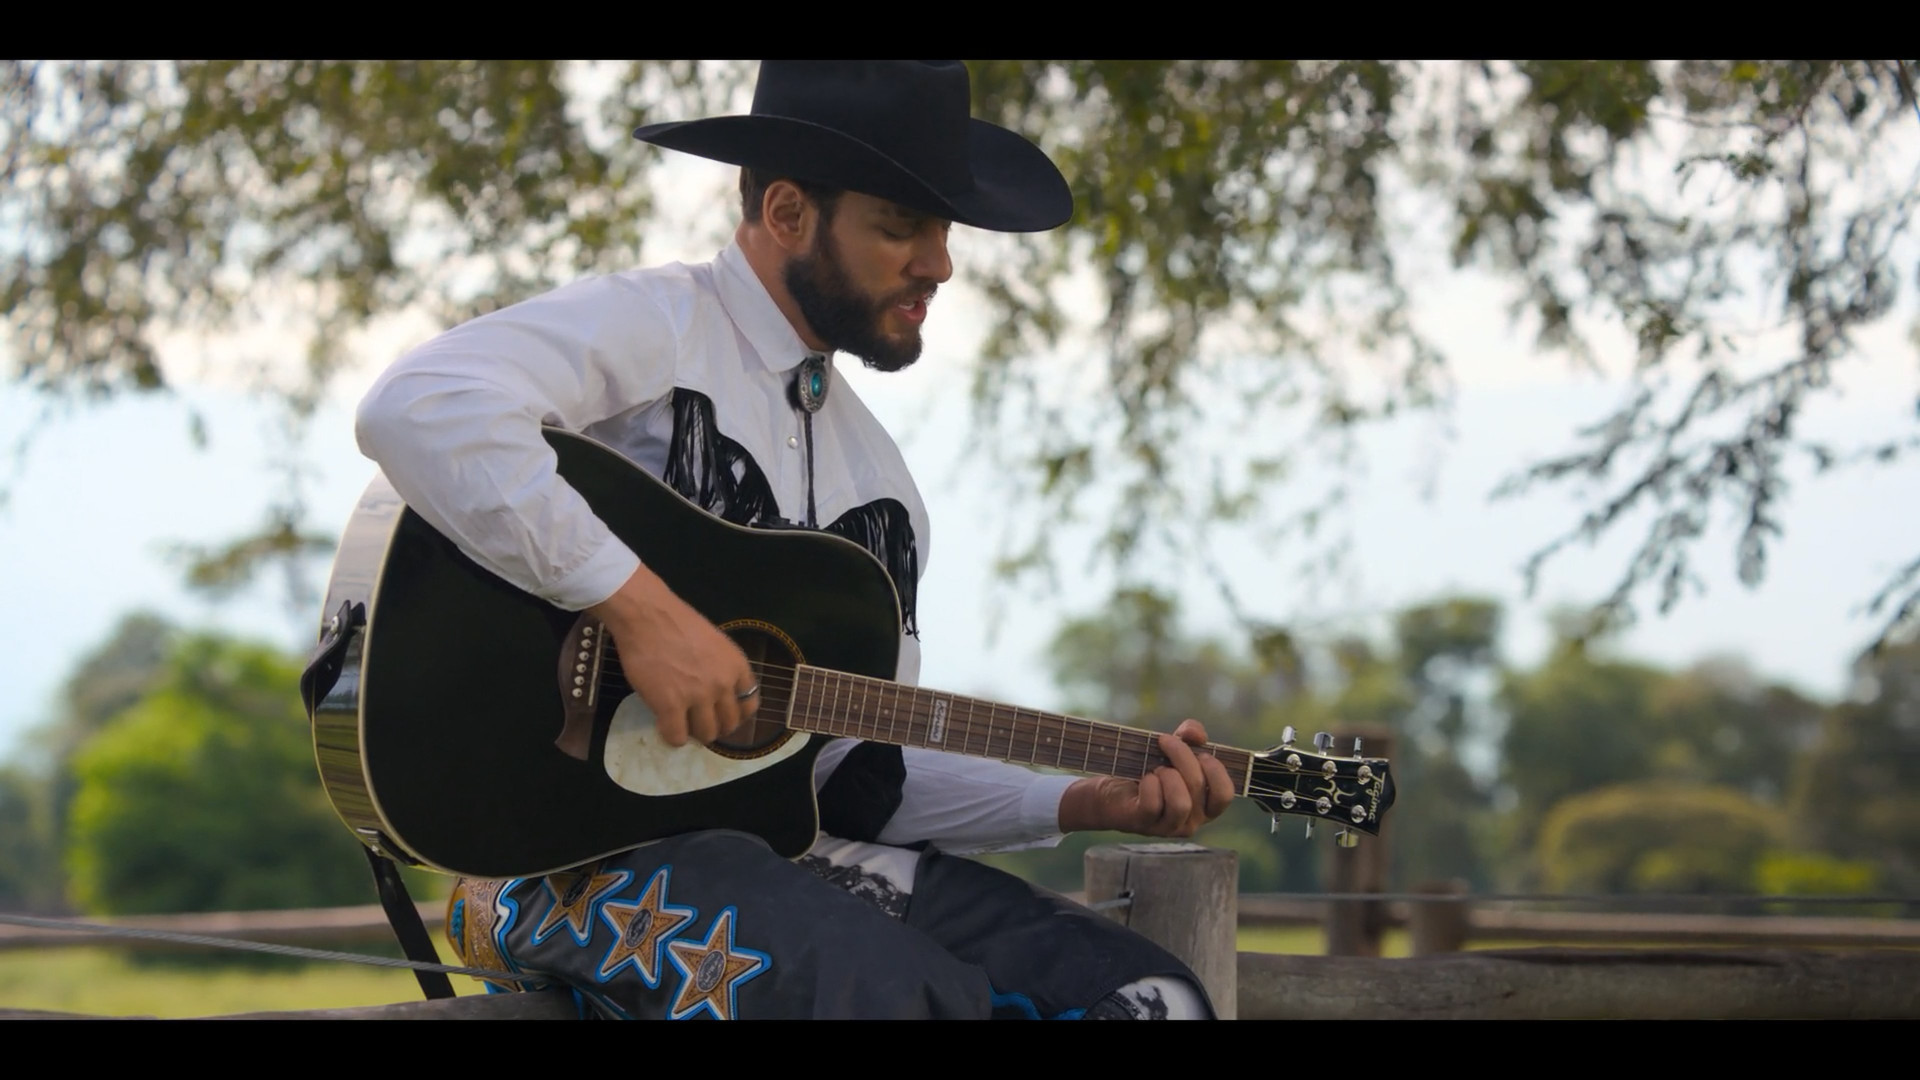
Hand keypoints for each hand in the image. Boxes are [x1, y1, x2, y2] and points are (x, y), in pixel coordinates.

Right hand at [587, 564, 758, 746]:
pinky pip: (677, 737)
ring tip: (681, 724)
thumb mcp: (715, 643)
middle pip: (728, 724)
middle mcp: (723, 684)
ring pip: (706, 734)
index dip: (736, 714)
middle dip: (714, 726)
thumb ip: (721, 669)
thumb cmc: (677, 622)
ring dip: (694, 733)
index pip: (749, 704)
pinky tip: (664, 724)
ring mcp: (698, 696)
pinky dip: (672, 736)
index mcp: (736, 666)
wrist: (648, 615)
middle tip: (697, 721)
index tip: (722, 715)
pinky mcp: (670, 706)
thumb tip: (717, 694)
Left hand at [1058, 719, 1233, 837]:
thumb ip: (1189, 737)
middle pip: (1199, 788)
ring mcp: (1168, 826)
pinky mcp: (1144, 824)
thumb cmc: (1146, 770)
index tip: (1200, 752)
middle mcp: (1191, 820)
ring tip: (1156, 769)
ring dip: (1168, 776)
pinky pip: (1153, 805)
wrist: (1109, 791)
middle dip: (1182, 756)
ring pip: (1181, 804)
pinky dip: (1150, 785)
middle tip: (1165, 741)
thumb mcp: (1171, 749)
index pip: (1224, 795)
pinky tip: (1145, 778)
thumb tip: (1196, 734)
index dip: (1216, 770)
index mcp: (1203, 805)